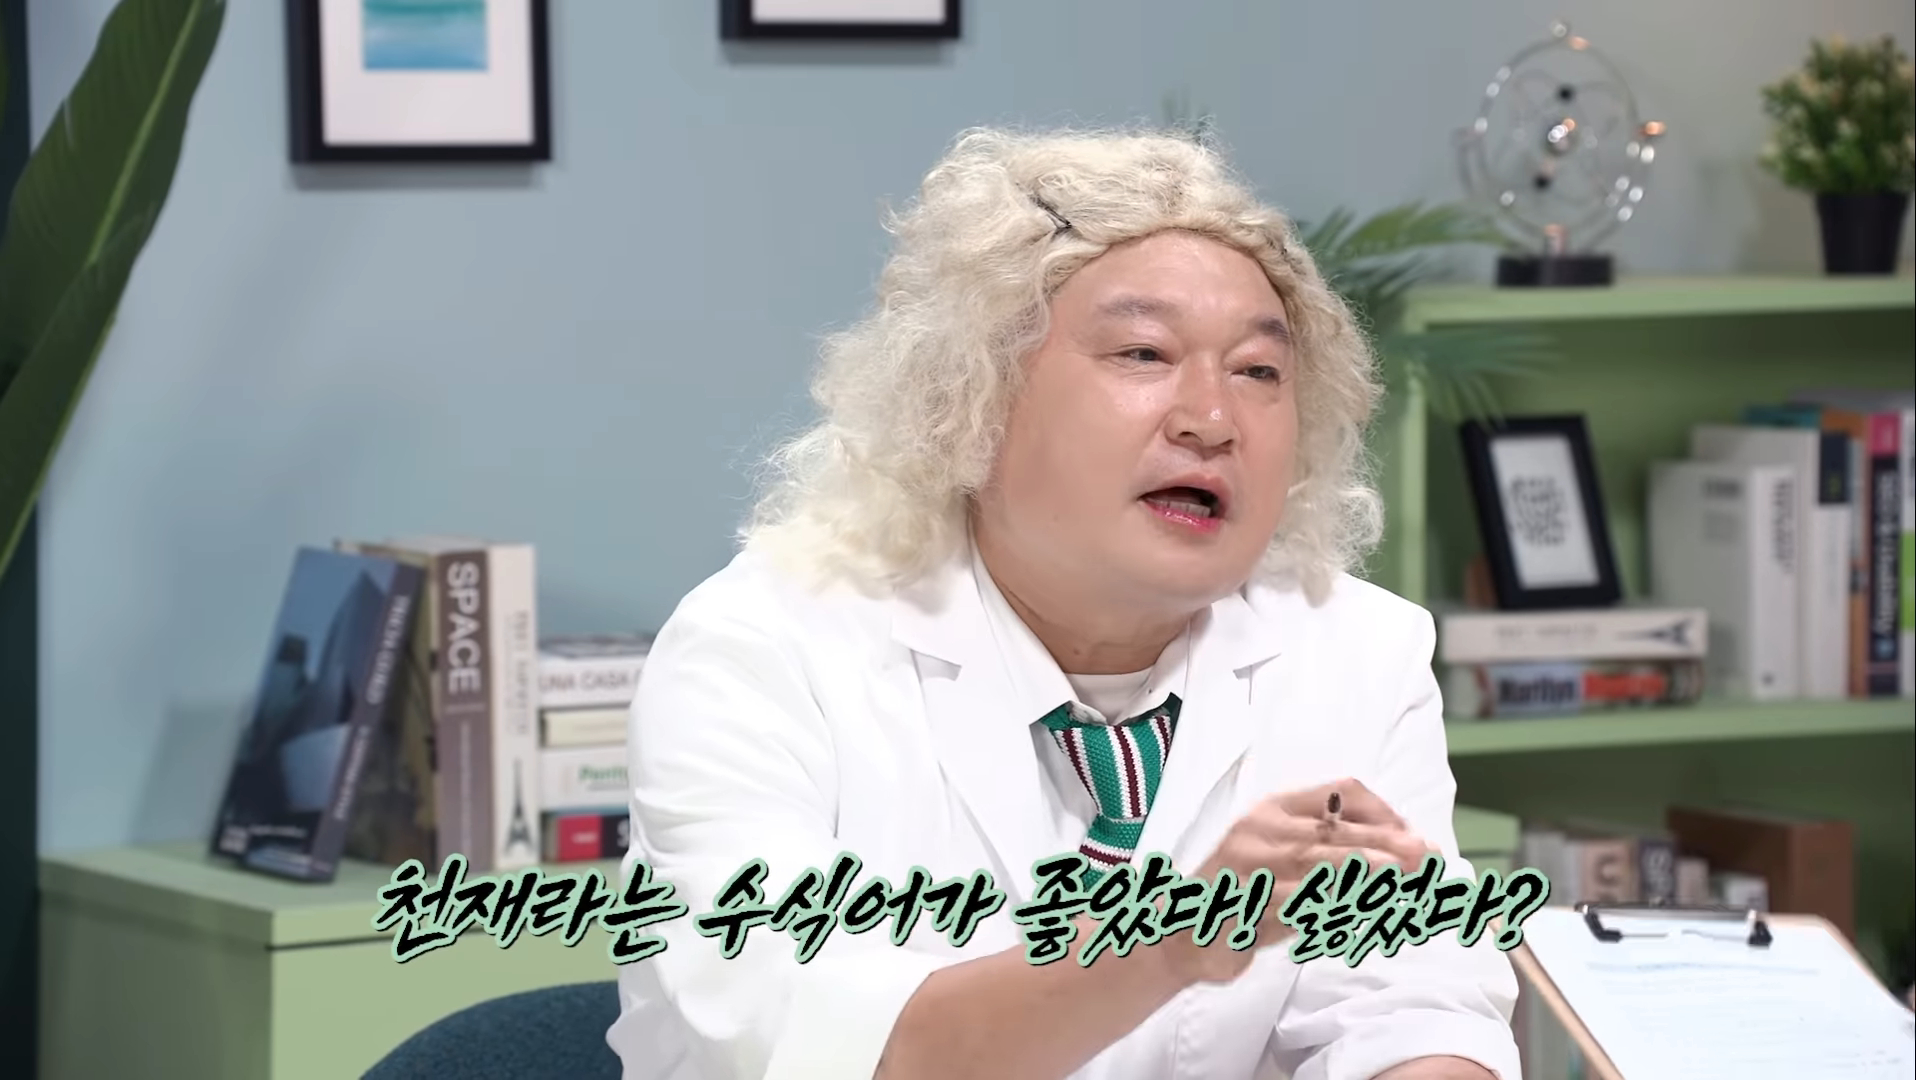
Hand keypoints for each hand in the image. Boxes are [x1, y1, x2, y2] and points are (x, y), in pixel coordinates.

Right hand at [1162, 778, 1430, 985]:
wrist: (1180, 931)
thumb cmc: (1243, 894)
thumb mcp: (1285, 862)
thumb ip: (1332, 856)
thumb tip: (1402, 860)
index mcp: (1275, 809)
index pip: (1339, 792)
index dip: (1382, 810)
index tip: (1411, 835)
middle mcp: (1261, 829)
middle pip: (1333, 828)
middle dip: (1384, 840)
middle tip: (1423, 853)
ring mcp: (1249, 865)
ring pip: (1315, 860)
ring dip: (1362, 866)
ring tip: (1399, 872)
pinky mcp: (1243, 902)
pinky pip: (1294, 902)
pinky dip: (1329, 904)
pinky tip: (1359, 909)